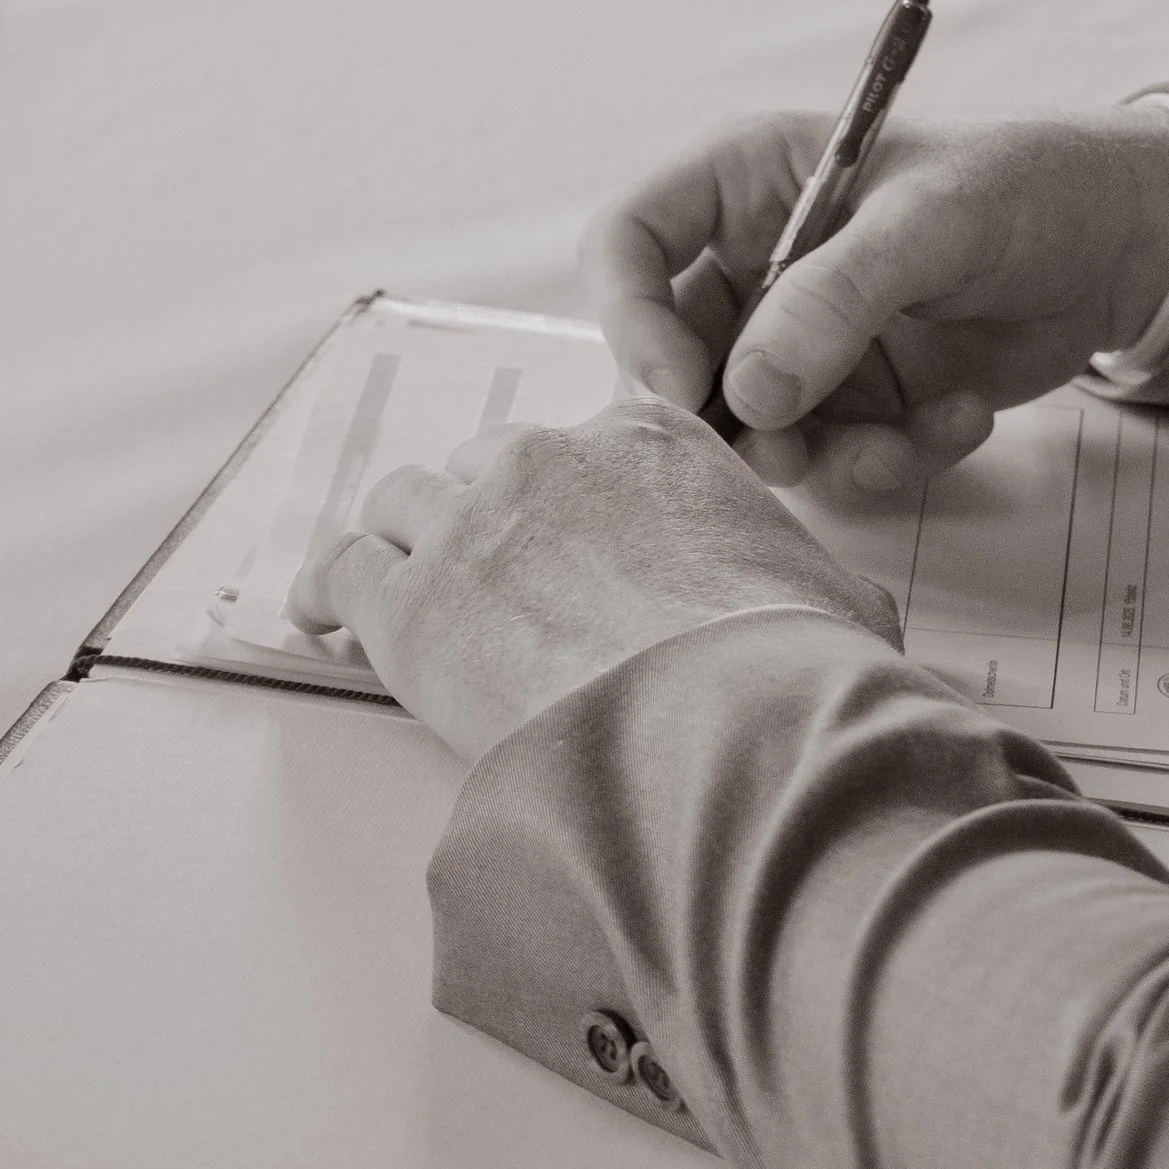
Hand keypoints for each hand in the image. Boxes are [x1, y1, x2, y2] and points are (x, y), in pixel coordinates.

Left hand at [287, 399, 902, 766]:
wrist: (715, 731)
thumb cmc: (782, 669)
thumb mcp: (832, 600)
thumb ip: (813, 583)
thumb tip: (844, 621)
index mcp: (655, 443)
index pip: (599, 437)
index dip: (583, 489)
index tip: (579, 527)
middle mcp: (552, 459)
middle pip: (493, 463)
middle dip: (492, 516)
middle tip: (497, 578)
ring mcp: (470, 523)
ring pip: (406, 503)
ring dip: (407, 544)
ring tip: (404, 590)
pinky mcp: (406, 601)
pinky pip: (339, 570)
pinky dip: (328, 591)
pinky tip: (324, 617)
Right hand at [582, 103, 1168, 491]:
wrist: (1122, 247)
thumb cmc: (1025, 187)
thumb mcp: (933, 222)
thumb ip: (838, 300)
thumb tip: (751, 395)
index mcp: (745, 183)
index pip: (629, 244)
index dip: (631, 319)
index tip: (681, 390)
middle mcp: (755, 266)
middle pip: (670, 361)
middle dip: (727, 422)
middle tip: (790, 453)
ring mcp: (801, 342)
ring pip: (751, 432)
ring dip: (824, 459)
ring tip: (905, 442)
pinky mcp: (854, 403)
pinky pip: (833, 461)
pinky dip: (893, 461)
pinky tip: (963, 418)